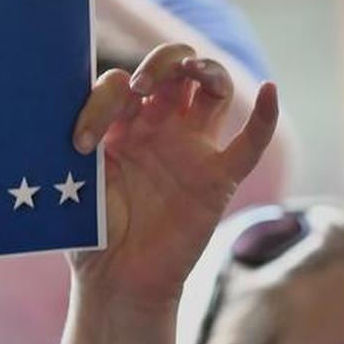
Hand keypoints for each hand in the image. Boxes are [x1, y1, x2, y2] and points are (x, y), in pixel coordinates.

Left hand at [69, 43, 278, 308]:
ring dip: (205, 69)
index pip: (120, 84)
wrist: (115, 281)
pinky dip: (266, 117)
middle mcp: (160, 128)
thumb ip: (85, 143)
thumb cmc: (93, 232)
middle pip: (176, 68)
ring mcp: (191, 149)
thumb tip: (73, 108)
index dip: (102, 102)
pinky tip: (270, 89)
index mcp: (122, 124)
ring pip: (214, 87)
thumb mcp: (80, 180)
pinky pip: (250, 144)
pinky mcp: (218, 178)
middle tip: (138, 86)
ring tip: (188, 71)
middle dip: (161, 63)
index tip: (81, 144)